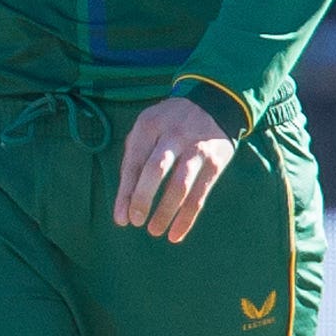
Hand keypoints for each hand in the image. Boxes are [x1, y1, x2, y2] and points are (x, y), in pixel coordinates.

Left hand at [113, 97, 235, 241]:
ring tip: (154, 231)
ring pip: (180, 185)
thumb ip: (134, 155)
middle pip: (156, 170)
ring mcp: (197, 149)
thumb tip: (124, 197)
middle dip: (143, 199)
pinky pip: (200, 194)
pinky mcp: (215, 162)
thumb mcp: (147, 126)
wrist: (214, 101)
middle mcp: (174, 136)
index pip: (134, 162)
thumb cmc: (169, 122)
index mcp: (150, 126)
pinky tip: (176, 233)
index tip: (120, 218)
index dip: (125, 192)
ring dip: (166, 212)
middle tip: (135, 222)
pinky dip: (188, 217)